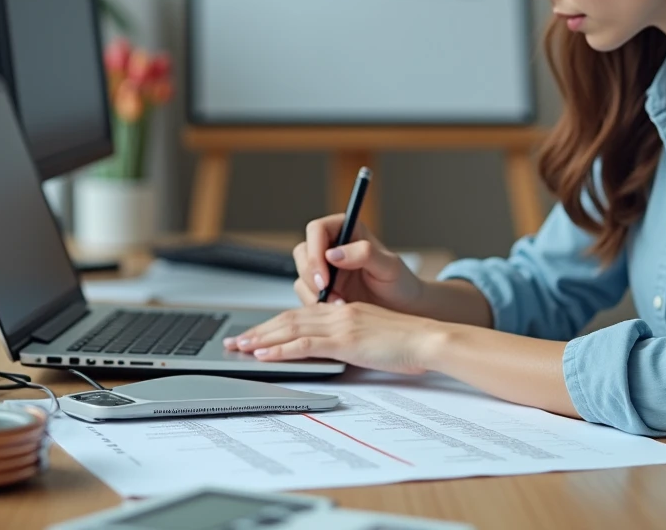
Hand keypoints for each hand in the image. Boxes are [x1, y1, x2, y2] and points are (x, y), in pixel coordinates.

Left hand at [221, 301, 443, 374]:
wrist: (428, 339)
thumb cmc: (408, 342)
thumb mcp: (373, 338)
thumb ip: (350, 340)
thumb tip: (332, 353)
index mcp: (344, 310)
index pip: (301, 315)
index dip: (275, 324)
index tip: (256, 334)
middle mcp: (338, 312)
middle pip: (289, 319)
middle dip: (260, 330)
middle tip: (236, 341)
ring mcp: (340, 324)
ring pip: (291, 328)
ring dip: (262, 338)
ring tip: (241, 347)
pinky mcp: (344, 340)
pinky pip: (305, 344)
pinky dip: (281, 348)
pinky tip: (265, 354)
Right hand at [294, 214, 424, 312]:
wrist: (403, 310)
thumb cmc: (400, 283)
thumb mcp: (389, 266)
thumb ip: (364, 254)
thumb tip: (333, 253)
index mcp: (348, 230)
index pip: (317, 229)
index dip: (315, 252)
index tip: (325, 277)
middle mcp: (333, 246)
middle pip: (303, 252)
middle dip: (311, 275)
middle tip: (327, 293)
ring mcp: (326, 268)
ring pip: (301, 274)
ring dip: (314, 292)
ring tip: (340, 305)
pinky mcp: (322, 289)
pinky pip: (305, 294)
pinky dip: (316, 304)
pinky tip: (337, 310)